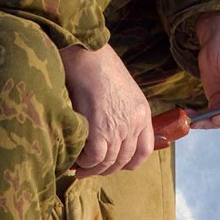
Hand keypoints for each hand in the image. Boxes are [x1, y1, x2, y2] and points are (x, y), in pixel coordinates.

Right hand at [59, 42, 154, 177]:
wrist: (86, 51)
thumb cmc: (96, 63)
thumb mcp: (120, 88)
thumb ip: (120, 109)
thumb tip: (105, 128)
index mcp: (142, 112)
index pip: (144, 150)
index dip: (129, 163)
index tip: (114, 165)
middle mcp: (134, 122)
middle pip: (124, 159)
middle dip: (106, 168)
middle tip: (89, 168)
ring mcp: (119, 127)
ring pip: (108, 161)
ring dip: (92, 168)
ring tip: (78, 167)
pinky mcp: (100, 128)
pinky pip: (94, 157)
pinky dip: (84, 161)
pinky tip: (75, 157)